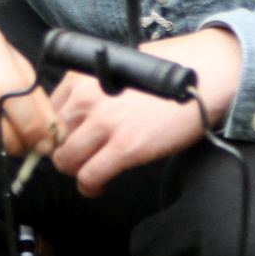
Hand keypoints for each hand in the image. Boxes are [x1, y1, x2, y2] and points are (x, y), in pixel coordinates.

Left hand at [49, 27, 241, 196]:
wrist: (206, 75)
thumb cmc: (169, 71)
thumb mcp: (119, 68)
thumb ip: (95, 88)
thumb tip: (82, 113)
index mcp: (81, 77)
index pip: (49, 114)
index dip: (58, 133)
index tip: (69, 141)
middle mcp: (86, 98)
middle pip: (53, 140)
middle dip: (65, 154)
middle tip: (82, 159)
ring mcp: (104, 124)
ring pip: (65, 162)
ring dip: (76, 172)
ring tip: (91, 173)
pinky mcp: (125, 148)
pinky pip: (89, 177)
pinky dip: (90, 187)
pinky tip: (100, 185)